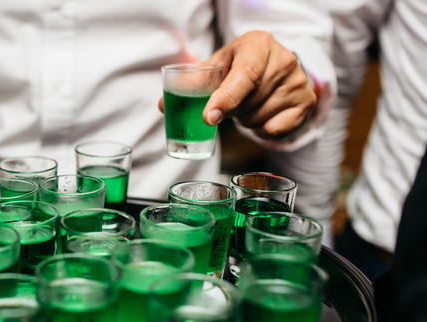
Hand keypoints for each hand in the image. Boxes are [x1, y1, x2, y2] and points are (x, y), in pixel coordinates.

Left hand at [158, 31, 316, 140]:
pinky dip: (262, 130)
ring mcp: (298, 82)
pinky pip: (274, 130)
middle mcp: (283, 60)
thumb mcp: (218, 65)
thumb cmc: (240, 66)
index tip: (207, 118)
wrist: (276, 65)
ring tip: (248, 105)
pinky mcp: (306, 102)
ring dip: (245, 121)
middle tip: (232, 103)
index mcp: (258, 45)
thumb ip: (192, 83)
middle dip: (231, 111)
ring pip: (258, 119)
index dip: (224, 99)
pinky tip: (262, 114)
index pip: (243, 76)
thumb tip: (163, 105)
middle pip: (247, 103)